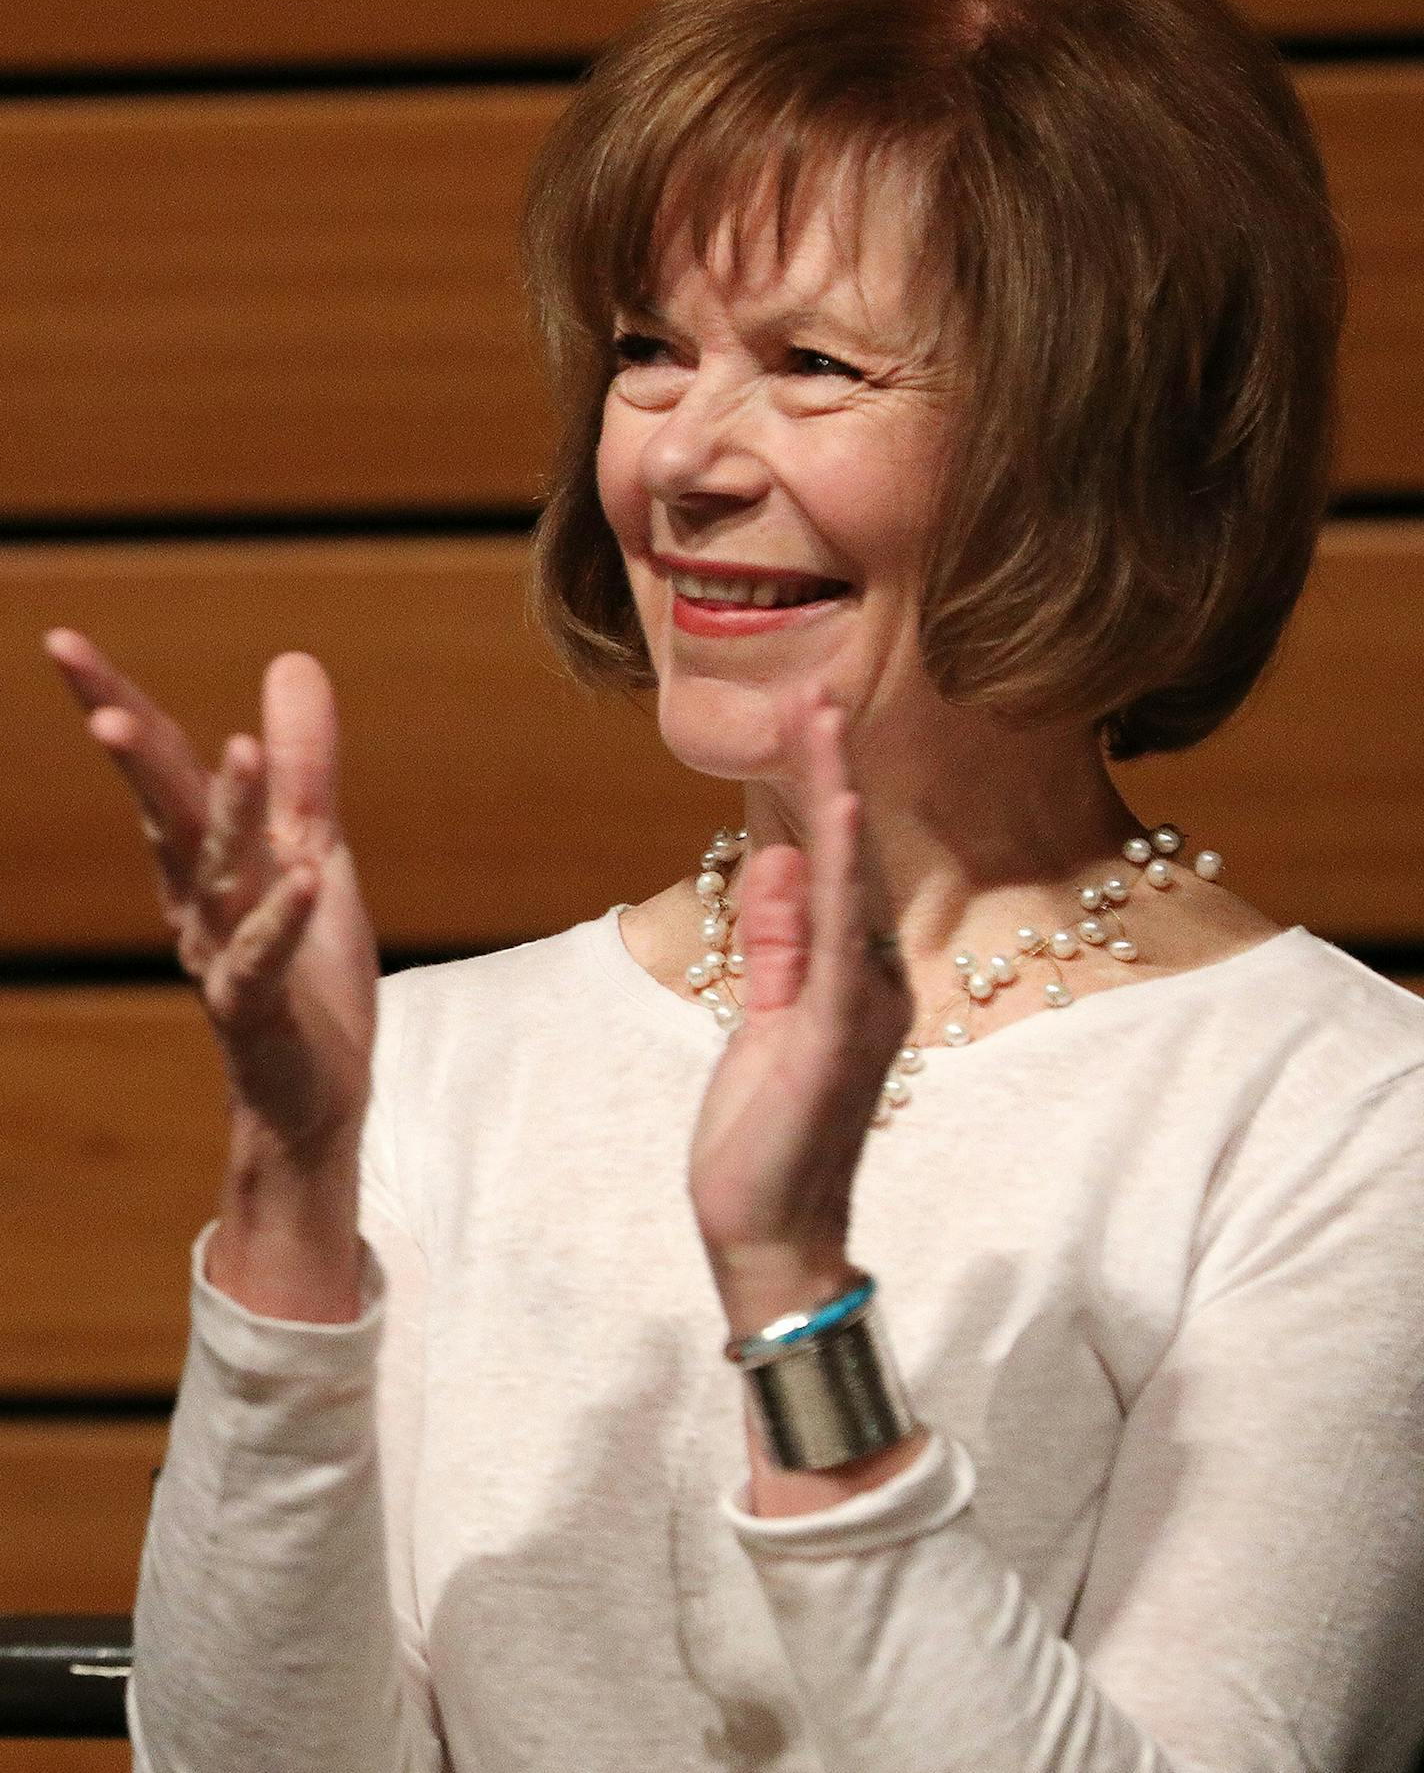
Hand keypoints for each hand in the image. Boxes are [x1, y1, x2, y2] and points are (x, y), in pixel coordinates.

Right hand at [44, 630, 378, 1191]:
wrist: (314, 1093)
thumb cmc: (305, 970)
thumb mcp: (310, 850)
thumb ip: (303, 766)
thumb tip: (293, 659)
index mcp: (205, 856)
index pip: (161, 768)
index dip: (117, 703)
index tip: (62, 642)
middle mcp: (199, 900)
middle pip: (166, 813)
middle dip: (137, 754)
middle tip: (101, 701)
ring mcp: (222, 955)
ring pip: (220, 878)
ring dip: (228, 815)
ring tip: (237, 750)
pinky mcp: (257, 1010)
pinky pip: (266, 959)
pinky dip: (283, 919)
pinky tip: (304, 877)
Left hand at [687, 691, 913, 1334]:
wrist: (768, 1234)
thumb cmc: (764, 1137)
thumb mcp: (761, 1019)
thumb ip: (777, 942)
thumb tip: (781, 857)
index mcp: (849, 979)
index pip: (835, 870)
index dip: (822, 794)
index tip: (807, 721)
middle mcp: (871, 982)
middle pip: (851, 859)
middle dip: (830, 772)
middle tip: (817, 689)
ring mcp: (862, 1006)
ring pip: (851, 881)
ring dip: (835, 796)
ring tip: (823, 717)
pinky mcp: (836, 1032)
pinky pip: (838, 937)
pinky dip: (839, 870)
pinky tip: (834, 811)